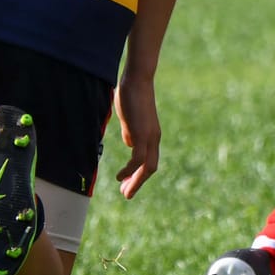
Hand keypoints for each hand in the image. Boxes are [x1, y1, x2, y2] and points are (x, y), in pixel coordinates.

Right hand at [112, 77, 160, 197]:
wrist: (137, 79)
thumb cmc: (132, 95)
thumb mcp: (130, 118)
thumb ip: (130, 131)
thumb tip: (129, 143)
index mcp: (151, 135)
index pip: (149, 160)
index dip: (140, 174)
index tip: (127, 183)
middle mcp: (154, 138)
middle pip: (151, 167)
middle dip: (138, 182)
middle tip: (126, 194)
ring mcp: (150, 136)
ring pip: (148, 166)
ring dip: (136, 181)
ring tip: (124, 191)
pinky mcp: (143, 133)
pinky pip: (139, 158)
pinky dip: (130, 170)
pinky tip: (120, 176)